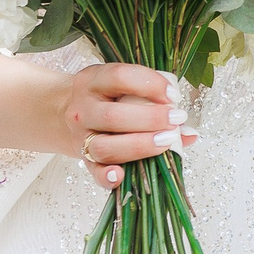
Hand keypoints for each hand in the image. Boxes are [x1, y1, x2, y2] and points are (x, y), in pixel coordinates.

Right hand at [54, 61, 195, 190]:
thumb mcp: (123, 89)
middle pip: (113, 116)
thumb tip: (191, 133)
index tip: (174, 95)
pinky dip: (107, 176)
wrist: (62, 111)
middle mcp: (83, 108)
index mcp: (94, 81)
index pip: (120, 77)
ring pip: (104, 146)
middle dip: (150, 119)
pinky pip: (93, 171)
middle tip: (176, 119)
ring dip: (138, 146)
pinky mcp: (82, 158)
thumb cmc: (106, 98)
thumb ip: (155, 103)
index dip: (150, 84)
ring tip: (166, 142)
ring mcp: (80, 135)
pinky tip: (122, 175)